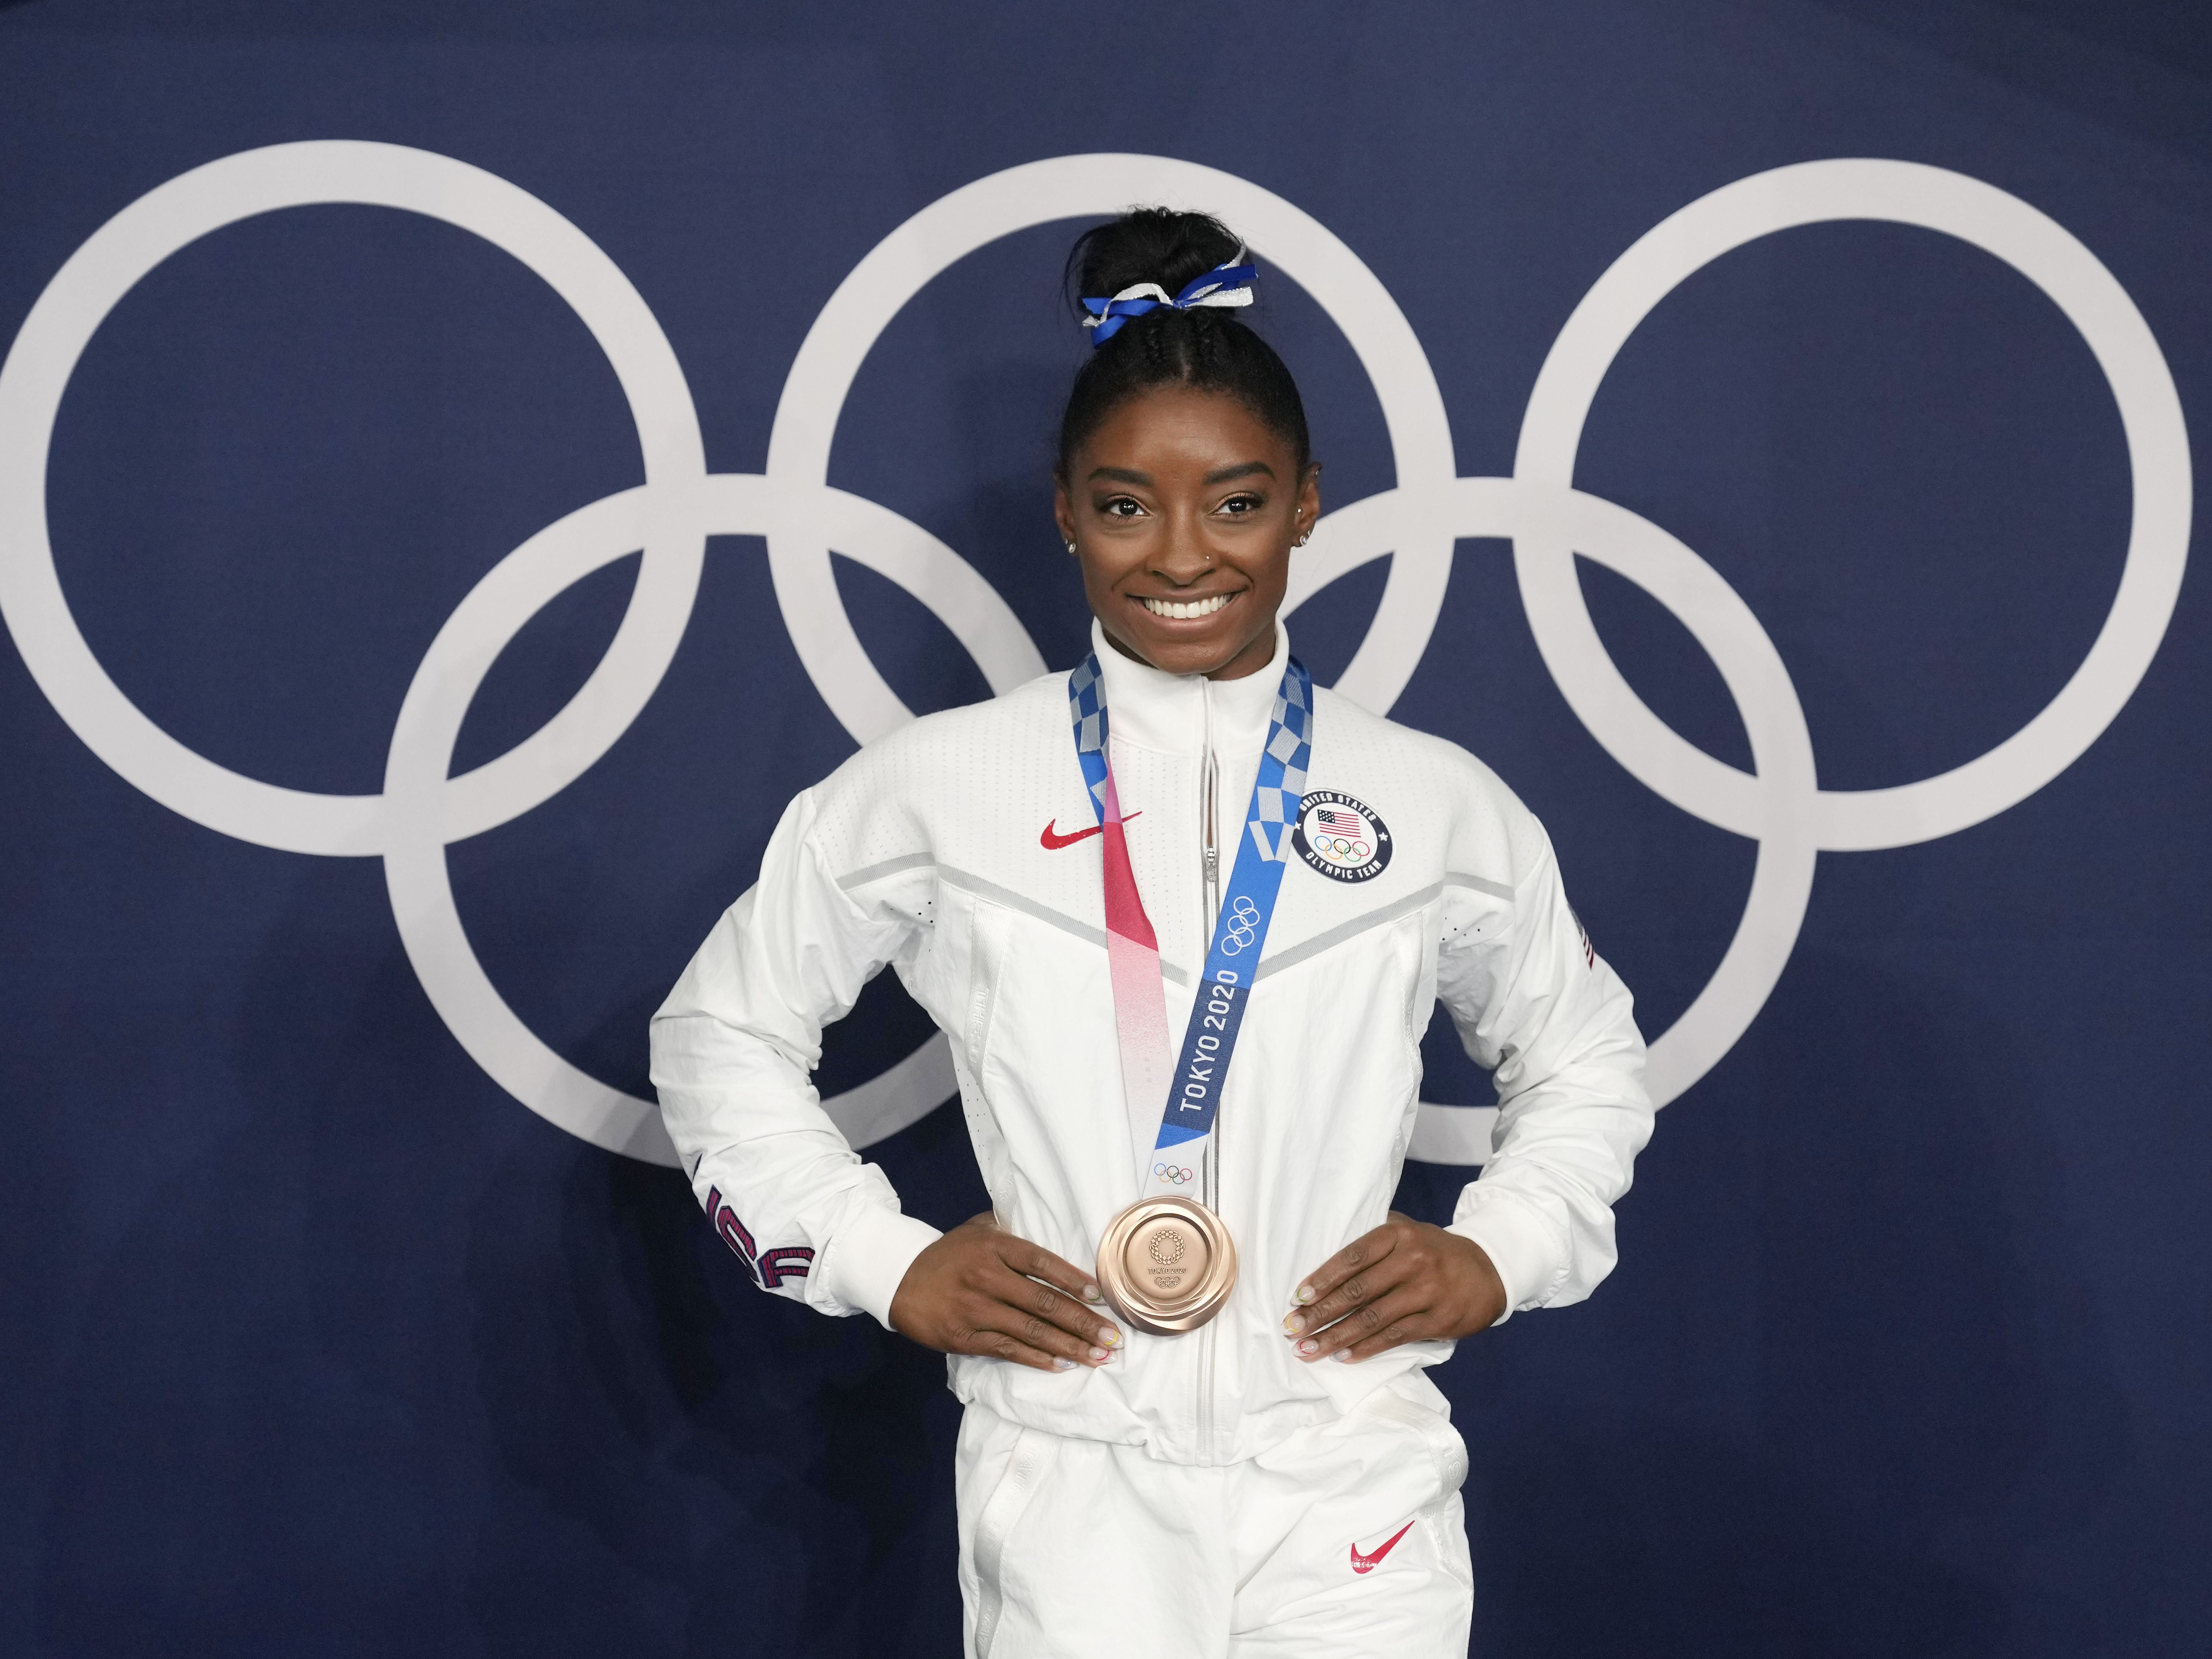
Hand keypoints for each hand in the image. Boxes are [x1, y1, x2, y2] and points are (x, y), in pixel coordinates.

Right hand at [889, 1212, 1123, 1373]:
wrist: (899, 1278)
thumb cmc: (948, 1254)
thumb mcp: (977, 1230)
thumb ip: (1011, 1229)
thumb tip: (1052, 1228)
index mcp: (995, 1246)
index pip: (1042, 1262)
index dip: (1073, 1279)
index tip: (1100, 1296)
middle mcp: (987, 1276)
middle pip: (1044, 1302)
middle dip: (1083, 1322)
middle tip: (1112, 1338)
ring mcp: (975, 1309)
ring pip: (1031, 1330)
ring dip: (1069, 1346)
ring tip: (1098, 1357)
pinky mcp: (964, 1336)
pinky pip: (1007, 1349)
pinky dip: (1037, 1359)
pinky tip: (1062, 1365)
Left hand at [1282, 1211, 1505, 1362]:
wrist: (1489, 1270)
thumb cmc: (1435, 1251)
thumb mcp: (1408, 1231)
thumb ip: (1374, 1237)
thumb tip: (1325, 1256)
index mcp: (1399, 1235)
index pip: (1352, 1256)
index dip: (1322, 1278)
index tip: (1297, 1297)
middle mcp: (1412, 1261)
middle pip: (1357, 1290)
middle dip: (1320, 1313)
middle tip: (1291, 1328)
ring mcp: (1426, 1292)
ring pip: (1372, 1318)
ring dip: (1336, 1336)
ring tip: (1308, 1349)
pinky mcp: (1438, 1320)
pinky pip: (1394, 1337)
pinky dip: (1366, 1348)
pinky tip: (1343, 1357)